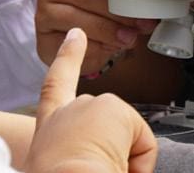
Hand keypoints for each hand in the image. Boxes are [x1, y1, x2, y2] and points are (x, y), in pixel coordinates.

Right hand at [26, 28, 156, 172]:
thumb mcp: (64, 163)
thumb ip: (82, 146)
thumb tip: (110, 154)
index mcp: (49, 128)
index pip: (56, 85)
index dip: (67, 57)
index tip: (76, 34)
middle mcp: (67, 111)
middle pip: (108, 118)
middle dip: (117, 145)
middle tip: (95, 170)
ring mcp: (91, 105)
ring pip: (128, 135)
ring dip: (123, 158)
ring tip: (98, 171)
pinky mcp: (112, 107)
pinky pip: (143, 141)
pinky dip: (138, 162)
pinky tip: (115, 167)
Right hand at [36, 0, 156, 74]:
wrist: (73, 30)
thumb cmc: (95, 4)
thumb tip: (151, 7)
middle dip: (118, 12)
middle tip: (141, 23)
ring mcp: (43, 10)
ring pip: (78, 20)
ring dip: (108, 32)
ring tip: (128, 38)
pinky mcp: (42, 36)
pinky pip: (69, 43)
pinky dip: (93, 47)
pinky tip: (109, 48)